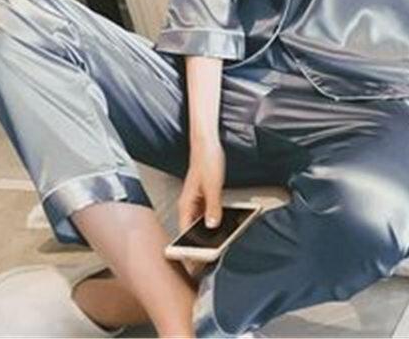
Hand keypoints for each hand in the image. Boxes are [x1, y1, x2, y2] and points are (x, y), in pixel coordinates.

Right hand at [176, 140, 225, 278]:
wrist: (207, 143)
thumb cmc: (206, 159)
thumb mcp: (212, 186)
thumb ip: (213, 207)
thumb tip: (213, 226)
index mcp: (186, 204)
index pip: (184, 233)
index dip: (188, 251)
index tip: (194, 266)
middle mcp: (189, 204)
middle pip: (193, 231)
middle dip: (199, 246)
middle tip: (208, 263)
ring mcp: (197, 201)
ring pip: (201, 223)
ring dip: (208, 234)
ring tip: (218, 247)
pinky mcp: (205, 196)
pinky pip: (208, 214)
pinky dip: (214, 221)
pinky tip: (225, 227)